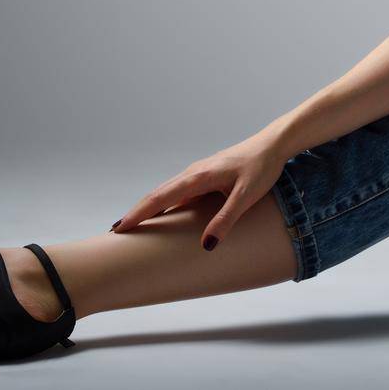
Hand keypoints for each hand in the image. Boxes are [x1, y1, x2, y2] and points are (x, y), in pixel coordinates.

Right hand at [110, 129, 287, 250]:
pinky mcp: (205, 175)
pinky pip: (179, 191)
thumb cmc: (261, 167)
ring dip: (149, 207)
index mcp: (199, 176)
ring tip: (134, 225)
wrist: (272, 144)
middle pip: (158, 194)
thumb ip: (226, 219)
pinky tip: (164, 214)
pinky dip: (165, 202)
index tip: (120, 228)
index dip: (140, 213)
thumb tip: (206, 245)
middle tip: (116, 232)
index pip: (162, 197)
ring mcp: (198, 173)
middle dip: (137, 212)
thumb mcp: (247, 196)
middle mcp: (193, 173)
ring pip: (167, 191)